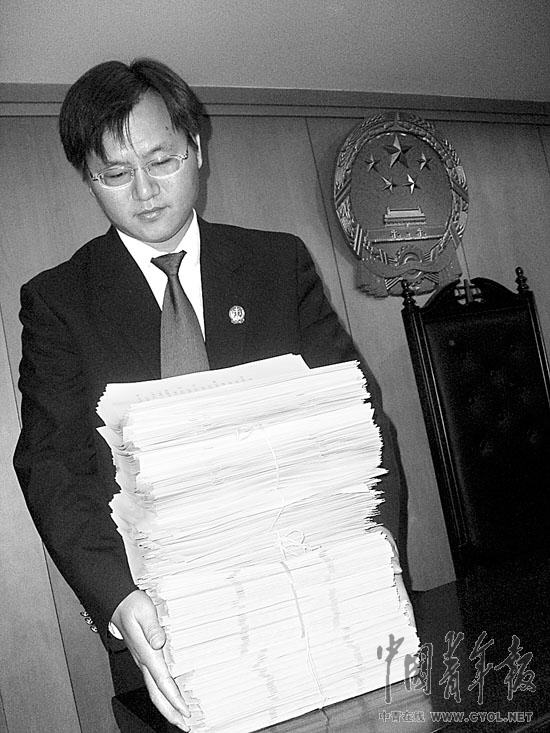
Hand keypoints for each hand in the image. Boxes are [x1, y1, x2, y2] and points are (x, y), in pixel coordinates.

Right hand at [110, 590, 190, 730]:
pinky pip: (155, 682)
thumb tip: (160, 642)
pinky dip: (164, 695)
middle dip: (171, 712)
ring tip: (182, 718)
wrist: (118, 603)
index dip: (173, 698)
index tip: (185, 710)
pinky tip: (172, 698)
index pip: (161, 681)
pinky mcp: (145, 658)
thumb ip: (152, 627)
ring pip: (155, 691)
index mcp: (146, 653)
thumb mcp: (144, 611)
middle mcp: (144, 661)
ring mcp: (143, 662)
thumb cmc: (131, 606)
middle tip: (186, 725)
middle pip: (157, 694)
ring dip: (168, 707)